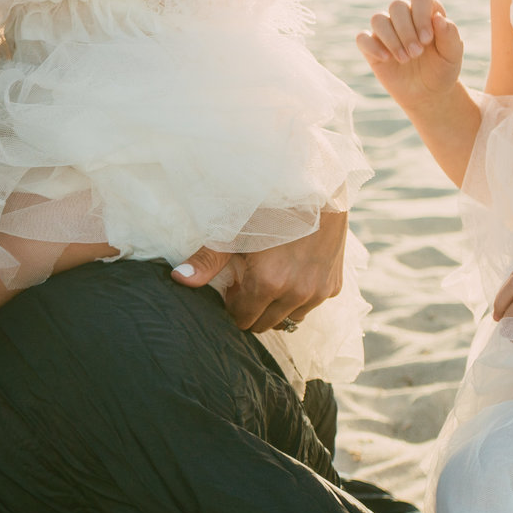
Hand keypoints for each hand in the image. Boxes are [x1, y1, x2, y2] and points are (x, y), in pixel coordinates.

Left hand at [174, 209, 347, 335]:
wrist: (316, 186)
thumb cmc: (270, 205)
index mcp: (268, 284)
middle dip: (253, 309)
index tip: (234, 284)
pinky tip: (295, 271)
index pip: (244, 319)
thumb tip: (178, 279)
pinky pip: (311, 304)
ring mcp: (318, 292)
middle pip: (266, 325)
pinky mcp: (333, 285)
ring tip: (272, 277)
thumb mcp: (235, 231)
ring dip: (278, 306)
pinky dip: (301, 297)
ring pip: (290, 319)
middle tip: (249, 281)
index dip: (234, 305)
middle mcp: (296, 294)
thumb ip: (207, 260)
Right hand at [357, 0, 464, 112]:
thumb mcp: (452, 55)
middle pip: (397, 6)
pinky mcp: (372, 47)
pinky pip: (362, 38)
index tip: (427, 40)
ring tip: (404, 59)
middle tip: (416, 54)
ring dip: (391, 39)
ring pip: (378, 19)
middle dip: (406, 31)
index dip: (422, 16)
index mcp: (426, 13)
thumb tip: (438, 18)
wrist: (428, 93)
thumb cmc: (442, 70)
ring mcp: (387, 31)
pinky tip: (387, 59)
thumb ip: (450, 35)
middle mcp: (405, 17)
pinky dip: (372, 47)